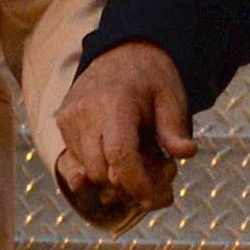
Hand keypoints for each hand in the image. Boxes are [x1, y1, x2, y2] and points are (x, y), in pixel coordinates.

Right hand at [54, 40, 197, 224]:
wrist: (123, 51)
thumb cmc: (152, 77)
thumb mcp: (172, 97)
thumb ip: (174, 128)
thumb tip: (186, 153)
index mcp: (115, 102)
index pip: (120, 155)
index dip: (138, 184)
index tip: (159, 199)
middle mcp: (85, 110)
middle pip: (100, 170)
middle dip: (129, 186)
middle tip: (158, 179)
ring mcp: (69, 116)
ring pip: (86, 171)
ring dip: (113, 179)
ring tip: (140, 161)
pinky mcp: (62, 121)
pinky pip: (74, 161)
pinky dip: (97, 168)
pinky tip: (117, 161)